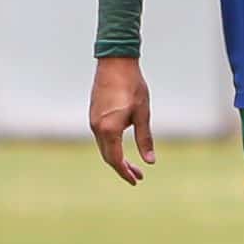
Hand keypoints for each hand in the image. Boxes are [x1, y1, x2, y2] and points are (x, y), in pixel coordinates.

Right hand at [88, 57, 155, 184]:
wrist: (115, 62)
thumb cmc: (132, 86)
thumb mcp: (143, 114)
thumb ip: (145, 139)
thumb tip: (150, 161)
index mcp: (109, 129)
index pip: (116, 159)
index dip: (125, 172)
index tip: (136, 180)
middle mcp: (97, 127)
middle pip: (108, 156)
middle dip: (122, 168)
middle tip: (138, 176)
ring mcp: (93, 120)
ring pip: (104, 147)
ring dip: (116, 157)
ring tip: (132, 164)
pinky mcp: (94, 114)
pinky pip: (101, 137)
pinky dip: (111, 146)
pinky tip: (121, 146)